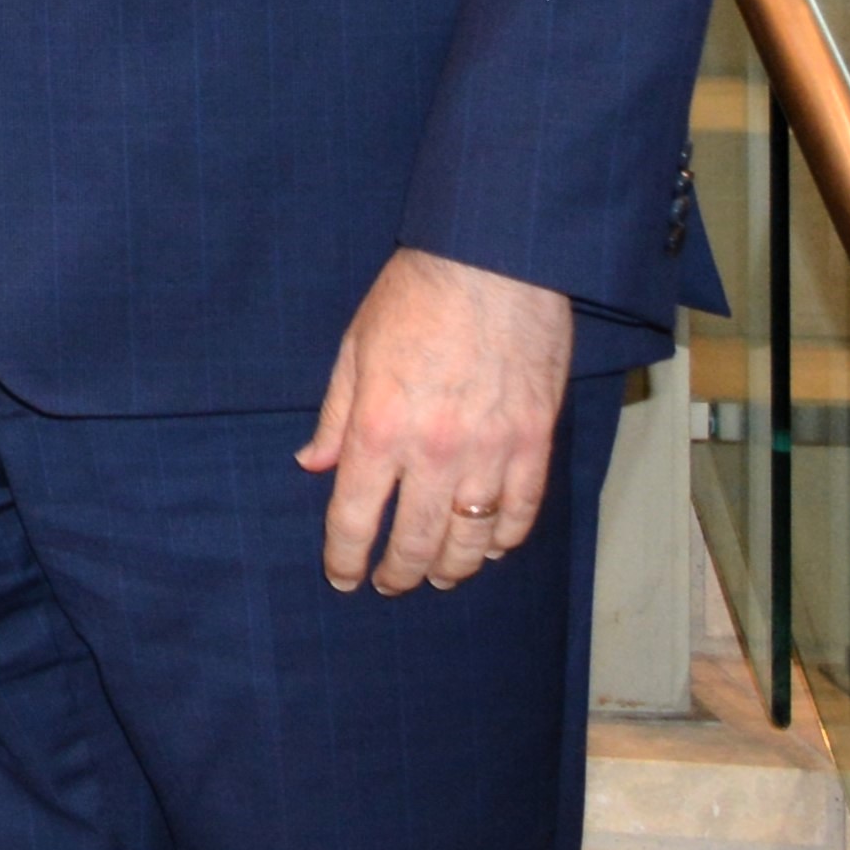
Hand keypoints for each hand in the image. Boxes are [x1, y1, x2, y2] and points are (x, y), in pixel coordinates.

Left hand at [301, 246, 574, 592]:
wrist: (494, 263)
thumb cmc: (414, 298)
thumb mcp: (354, 350)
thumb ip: (336, 417)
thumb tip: (313, 465)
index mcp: (380, 429)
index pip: (356, 516)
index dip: (345, 556)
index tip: (342, 577)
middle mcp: (435, 452)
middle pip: (415, 540)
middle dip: (398, 573)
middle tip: (389, 585)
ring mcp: (491, 452)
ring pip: (472, 538)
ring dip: (452, 567)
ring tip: (437, 577)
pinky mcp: (535, 442)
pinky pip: (522, 511)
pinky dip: (506, 538)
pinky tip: (491, 548)